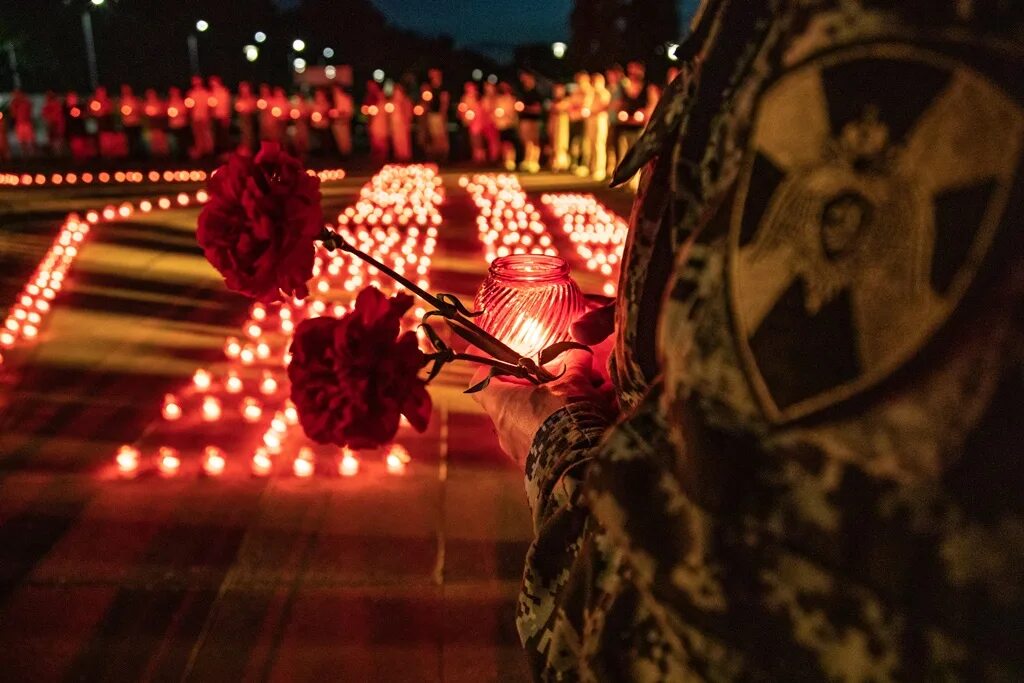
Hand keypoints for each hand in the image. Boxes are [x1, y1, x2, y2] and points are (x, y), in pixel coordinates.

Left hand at [470, 296, 617, 467]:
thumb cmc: (565, 417)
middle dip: (547, 387)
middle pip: (518, 399)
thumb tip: (580, 354)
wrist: (578, 465)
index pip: (482, 381)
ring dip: (565, 407)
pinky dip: (572, 428)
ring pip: (540, 420)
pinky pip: (553, 439)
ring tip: (598, 397)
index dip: (494, 366)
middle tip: (571, 379)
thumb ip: (574, 364)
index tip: (510, 360)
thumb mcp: (573, 382)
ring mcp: (521, 450)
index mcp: (503, 404)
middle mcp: (506, 429)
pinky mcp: (540, 466)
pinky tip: (603, 417)